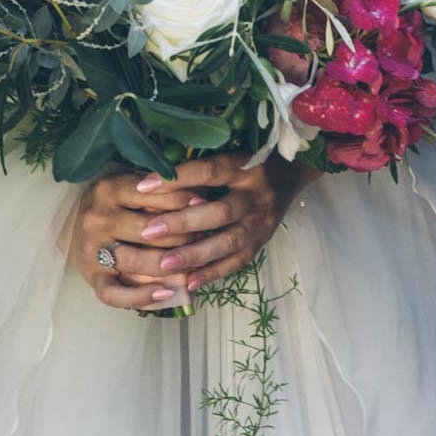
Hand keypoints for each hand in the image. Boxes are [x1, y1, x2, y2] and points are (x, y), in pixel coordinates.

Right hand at [67, 164, 212, 311]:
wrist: (75, 227)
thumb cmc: (116, 204)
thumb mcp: (132, 186)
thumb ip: (161, 190)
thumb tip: (201, 199)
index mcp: (108, 189)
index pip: (150, 193)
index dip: (182, 199)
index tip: (204, 203)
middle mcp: (97, 218)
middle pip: (148, 229)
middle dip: (182, 234)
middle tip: (203, 236)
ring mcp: (92, 250)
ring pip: (136, 261)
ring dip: (170, 265)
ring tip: (193, 264)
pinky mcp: (92, 278)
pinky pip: (116, 295)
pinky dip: (142, 297)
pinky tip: (167, 293)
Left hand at [127, 151, 319, 295]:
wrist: (292, 172)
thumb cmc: (251, 159)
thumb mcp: (232, 153)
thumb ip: (202, 168)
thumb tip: (156, 178)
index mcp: (246, 167)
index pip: (209, 172)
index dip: (177, 178)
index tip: (143, 186)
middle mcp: (256, 196)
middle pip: (219, 212)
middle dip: (182, 223)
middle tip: (148, 232)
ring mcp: (261, 223)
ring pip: (228, 242)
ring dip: (195, 254)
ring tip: (164, 264)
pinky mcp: (262, 243)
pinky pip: (236, 263)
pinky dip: (212, 274)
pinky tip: (188, 283)